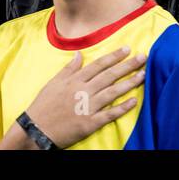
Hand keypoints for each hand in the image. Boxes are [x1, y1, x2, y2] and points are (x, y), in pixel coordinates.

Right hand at [0, 47, 145, 149]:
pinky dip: (122, 108)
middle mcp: (83, 91)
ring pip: (112, 92)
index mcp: (74, 80)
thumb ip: (68, 68)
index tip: (127, 49)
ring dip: (129, 83)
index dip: (114, 56)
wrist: (35, 130)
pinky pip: (109, 115)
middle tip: (143, 57)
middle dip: (127, 65)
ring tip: (143, 75)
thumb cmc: (43, 106)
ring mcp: (87, 108)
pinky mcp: (89, 124)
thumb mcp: (53, 83)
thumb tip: (78, 54)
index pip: (98, 65)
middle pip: (109, 76)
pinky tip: (134, 101)